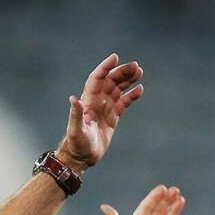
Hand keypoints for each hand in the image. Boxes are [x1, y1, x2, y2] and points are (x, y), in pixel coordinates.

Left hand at [59, 54, 143, 169]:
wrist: (81, 158)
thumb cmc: (76, 145)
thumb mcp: (75, 130)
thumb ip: (75, 114)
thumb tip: (73, 99)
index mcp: (88, 101)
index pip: (97, 78)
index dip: (105, 67)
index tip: (115, 57)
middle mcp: (97, 102)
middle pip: (110, 80)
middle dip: (121, 72)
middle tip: (135, 66)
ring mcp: (105, 108)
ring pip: (118, 89)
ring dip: (128, 79)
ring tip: (139, 72)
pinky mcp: (112, 118)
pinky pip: (123, 102)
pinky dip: (131, 96)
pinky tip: (140, 90)